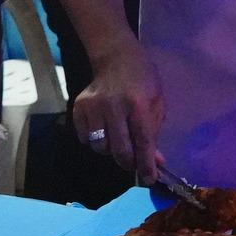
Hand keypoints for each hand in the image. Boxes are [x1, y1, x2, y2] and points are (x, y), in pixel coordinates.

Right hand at [72, 41, 165, 181]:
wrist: (116, 56)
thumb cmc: (143, 80)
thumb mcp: (157, 102)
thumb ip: (154, 132)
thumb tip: (155, 162)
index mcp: (138, 104)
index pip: (142, 143)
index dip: (147, 165)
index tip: (149, 179)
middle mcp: (113, 106)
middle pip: (119, 151)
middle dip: (129, 163)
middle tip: (134, 163)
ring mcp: (93, 107)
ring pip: (100, 148)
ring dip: (111, 151)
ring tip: (118, 139)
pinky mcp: (79, 108)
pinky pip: (85, 139)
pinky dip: (95, 141)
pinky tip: (104, 129)